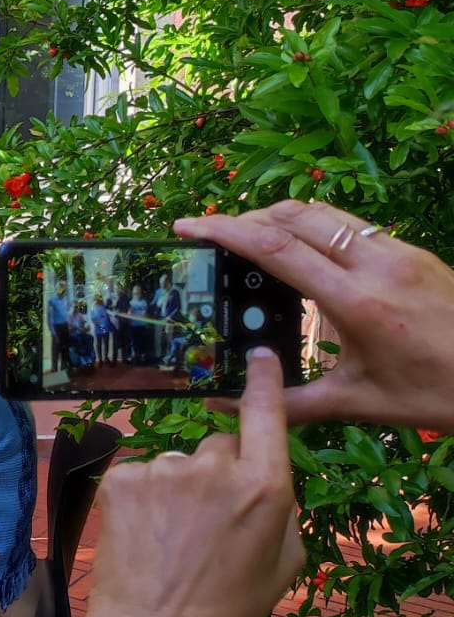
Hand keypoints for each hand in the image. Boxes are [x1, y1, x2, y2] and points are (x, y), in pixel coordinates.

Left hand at [68, 349, 302, 616]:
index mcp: (264, 487)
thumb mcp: (284, 561)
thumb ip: (280, 506)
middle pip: (220, 445)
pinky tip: (145, 533)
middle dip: (217, 472)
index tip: (260, 354)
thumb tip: (265, 475)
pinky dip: (142, 498)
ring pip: (177, 464)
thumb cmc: (227, 603)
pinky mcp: (122, 478)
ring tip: (172, 537)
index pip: (267, 415)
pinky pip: (140, 475)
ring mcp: (164, 471)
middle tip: (206, 522)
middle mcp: (215, 469)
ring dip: (176, 490)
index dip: (264, 382)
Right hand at [177, 199, 453, 428]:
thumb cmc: (435, 396)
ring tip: (246, 237)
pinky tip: (299, 251)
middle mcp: (378, 265)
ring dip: (277, 216)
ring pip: (323, 212)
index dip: (225, 231)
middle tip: (209, 234)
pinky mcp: (412, 250)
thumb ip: (287, 402)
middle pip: (295, 216)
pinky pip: (349, 224)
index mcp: (359, 303)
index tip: (187, 226)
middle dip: (244, 217)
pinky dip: (311, 226)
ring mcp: (399, 251)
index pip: (277, 249)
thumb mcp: (357, 404)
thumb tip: (223, 404)